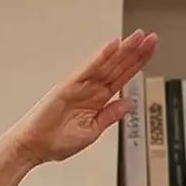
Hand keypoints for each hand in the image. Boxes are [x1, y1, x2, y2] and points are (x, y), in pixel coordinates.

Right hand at [6, 31, 158, 165]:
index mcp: (98, 101)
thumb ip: (110, 115)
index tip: (151, 50)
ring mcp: (81, 85)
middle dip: (136, 52)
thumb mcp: (92, 132)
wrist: (33, 148)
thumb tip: (130, 103)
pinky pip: (88, 69)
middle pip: (118, 67)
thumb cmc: (56, 143)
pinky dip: (100, 57)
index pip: (123, 78)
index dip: (138, 63)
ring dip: (123, 50)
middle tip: (152, 37)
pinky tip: (113, 45)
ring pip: (107, 64)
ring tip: (140, 37)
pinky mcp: (68, 85)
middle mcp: (91, 89)